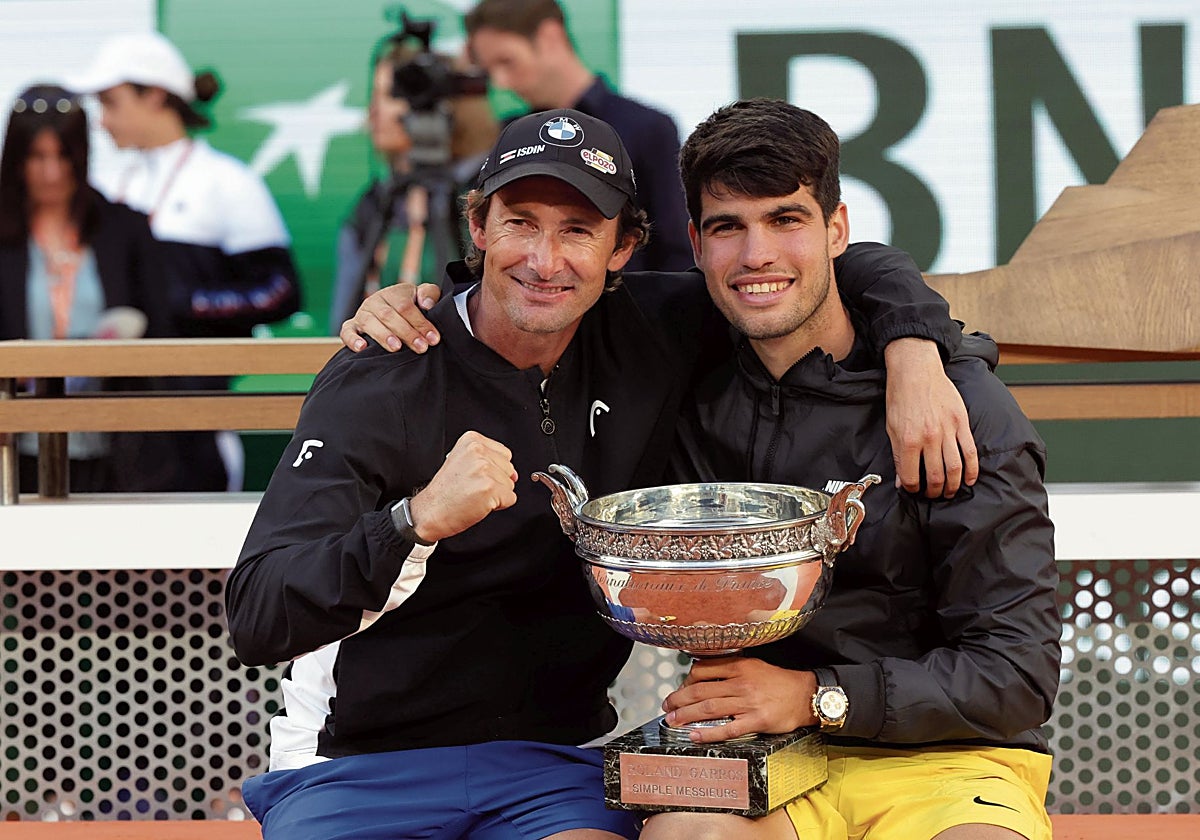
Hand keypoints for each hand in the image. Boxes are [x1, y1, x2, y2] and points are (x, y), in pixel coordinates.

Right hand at [339, 282, 443, 352]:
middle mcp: (375, 302)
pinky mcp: (351, 326)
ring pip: (369, 322)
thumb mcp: (422, 296)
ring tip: (396, 347)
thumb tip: (427, 304)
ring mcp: (362, 314)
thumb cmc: (411, 305)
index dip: (420, 323)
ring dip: (383, 335)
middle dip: (406, 333)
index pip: (406, 307)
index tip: (433, 339)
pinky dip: (352, 339)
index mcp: (393, 294)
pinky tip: (362, 348)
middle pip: (388, 315)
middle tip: (420, 347)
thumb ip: (429, 294)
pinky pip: (346, 332)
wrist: (392, 311)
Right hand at [407, 431, 517, 541]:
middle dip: (496, 482)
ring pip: (510, 485)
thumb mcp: (463, 463)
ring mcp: (483, 469)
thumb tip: (515, 475)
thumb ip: (490, 462)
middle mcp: (477, 451)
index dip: (494, 470)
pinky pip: (510, 499)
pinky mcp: (489, 488)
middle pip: (509, 469)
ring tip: (474, 495)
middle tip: (473, 487)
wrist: (430, 511)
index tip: (475, 477)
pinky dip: (498, 505)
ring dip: (496, 494)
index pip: (504, 454)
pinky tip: (479, 503)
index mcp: (471, 441)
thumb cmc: (444, 491)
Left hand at [660, 656, 814, 742]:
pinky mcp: (757, 721)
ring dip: (686, 715)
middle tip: (667, 706)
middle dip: (679, 699)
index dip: (685, 681)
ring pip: (709, 708)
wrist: (806, 695)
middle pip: (701, 690)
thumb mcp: (754, 665)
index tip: (678, 690)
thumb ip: (730, 669)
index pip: (703, 670)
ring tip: (673, 721)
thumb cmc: (779, 682)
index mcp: (739, 666)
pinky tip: (696, 735)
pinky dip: (709, 733)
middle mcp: (741, 682)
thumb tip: (703, 674)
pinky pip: (728, 728)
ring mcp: (749, 702)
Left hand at [883, 338, 978, 497]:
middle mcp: (929, 438)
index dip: (913, 489)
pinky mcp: (961, 422)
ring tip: (950, 492)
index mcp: (908, 440)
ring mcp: (948, 430)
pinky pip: (970, 451)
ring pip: (955, 468)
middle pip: (936, 477)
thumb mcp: (891, 428)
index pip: (912, 477)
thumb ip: (898, 456)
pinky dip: (972, 469)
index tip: (914, 490)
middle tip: (933, 495)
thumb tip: (902, 481)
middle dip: (935, 492)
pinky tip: (969, 479)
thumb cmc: (900, 398)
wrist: (915, 371)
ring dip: (953, 486)